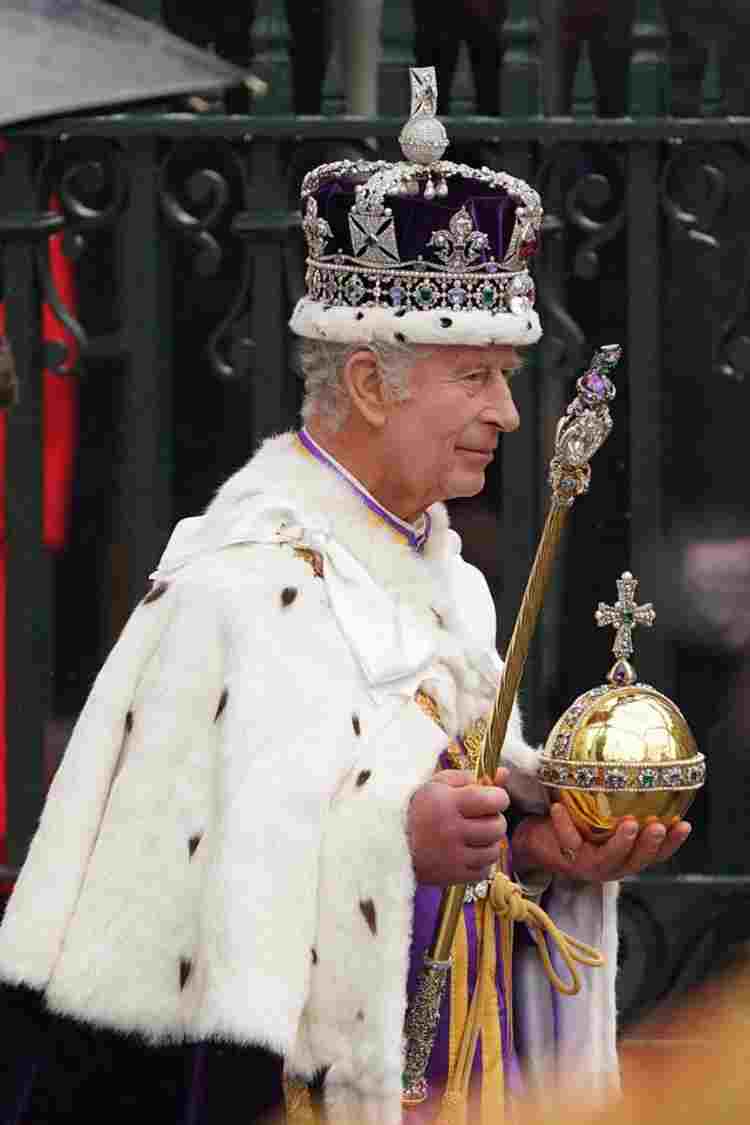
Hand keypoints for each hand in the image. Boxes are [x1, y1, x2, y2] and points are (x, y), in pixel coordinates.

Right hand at [407, 768, 509, 885]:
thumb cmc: (415, 809)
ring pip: (494, 850)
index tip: (491, 799)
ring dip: (489, 842)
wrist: (387, 843)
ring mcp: (452, 856)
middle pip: (498, 826)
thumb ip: (470, 778)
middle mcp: (451, 829)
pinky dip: (480, 862)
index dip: (498, 798)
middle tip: (480, 818)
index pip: (495, 800)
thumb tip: (503, 775)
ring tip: (473, 836)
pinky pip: (484, 871)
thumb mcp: (437, 785)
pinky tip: (467, 852)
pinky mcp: (451, 876)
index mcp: (447, 802)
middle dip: (494, 820)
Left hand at [511, 802, 691, 882]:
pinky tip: (559, 807)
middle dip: (650, 845)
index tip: (685, 824)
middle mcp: (612, 865)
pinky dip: (565, 824)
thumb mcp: (602, 814)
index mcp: (626, 856)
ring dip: (621, 843)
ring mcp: (590, 865)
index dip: (672, 843)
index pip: (656, 854)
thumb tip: (640, 758)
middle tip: (659, 826)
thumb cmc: (578, 823)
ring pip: (609, 858)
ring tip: (629, 823)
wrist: (540, 842)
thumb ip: (621, 800)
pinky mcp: (567, 859)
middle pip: (637, 862)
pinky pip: (568, 841)